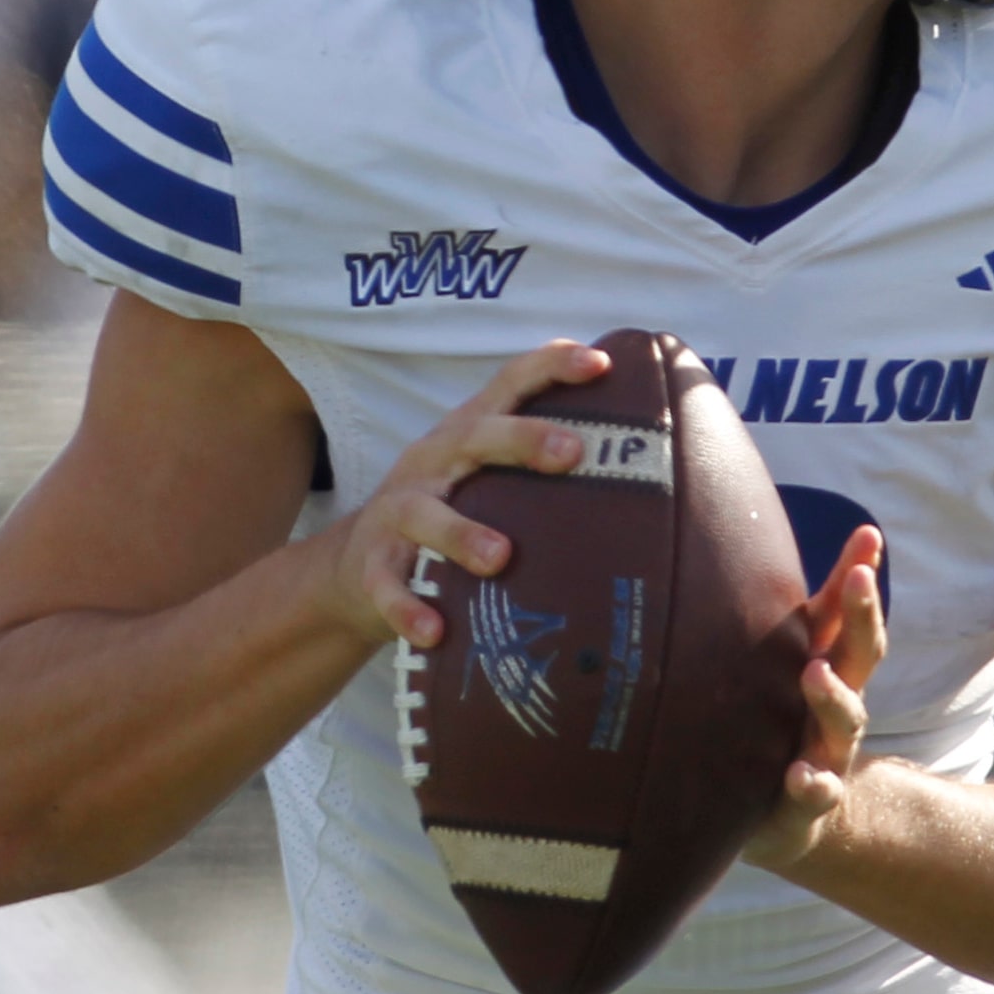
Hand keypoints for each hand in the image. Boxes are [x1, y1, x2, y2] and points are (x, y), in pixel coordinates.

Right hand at [324, 340, 610, 646]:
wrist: (353, 566)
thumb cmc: (449, 512)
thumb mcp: (485, 477)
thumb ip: (539, 466)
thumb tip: (640, 466)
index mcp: (466, 434)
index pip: (509, 384)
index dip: (552, 366)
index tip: (600, 363)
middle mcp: (432, 460)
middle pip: (474, 436)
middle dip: (522, 440)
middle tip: (572, 453)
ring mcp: (398, 511)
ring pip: (425, 512)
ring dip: (461, 532)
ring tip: (500, 556)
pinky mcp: (372, 565)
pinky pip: (386, 586)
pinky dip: (407, 608)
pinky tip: (434, 631)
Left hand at [743, 524, 885, 872]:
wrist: (791, 816)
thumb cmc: (790, 719)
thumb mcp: (805, 661)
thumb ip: (826, 607)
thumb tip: (856, 533)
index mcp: (833, 666)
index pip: (854, 616)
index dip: (861, 578)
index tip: (868, 537)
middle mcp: (838, 705)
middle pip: (860, 657)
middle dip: (864, 616)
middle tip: (858, 579)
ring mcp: (827, 751)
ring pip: (844, 721)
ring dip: (833, 695)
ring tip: (815, 671)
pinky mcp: (807, 800)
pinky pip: (816, 792)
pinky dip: (812, 784)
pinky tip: (801, 776)